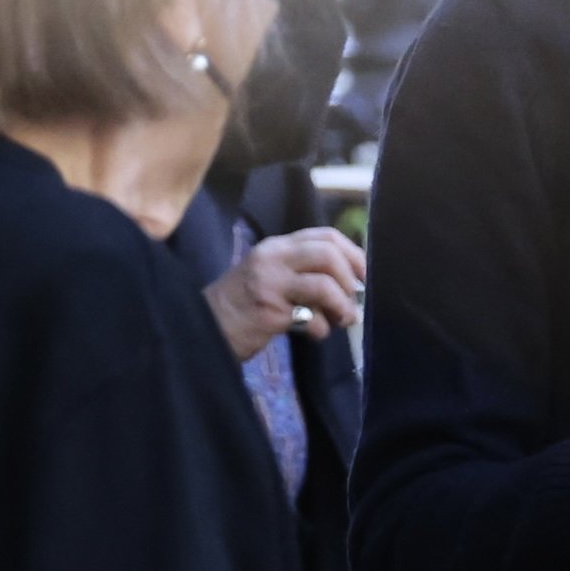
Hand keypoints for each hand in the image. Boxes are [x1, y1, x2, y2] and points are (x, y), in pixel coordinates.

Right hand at [205, 228, 363, 357]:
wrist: (205, 327)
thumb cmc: (243, 305)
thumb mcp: (271, 276)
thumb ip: (303, 272)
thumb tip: (351, 283)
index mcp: (277, 246)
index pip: (326, 236)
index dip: (354, 254)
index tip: (364, 276)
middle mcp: (273, 258)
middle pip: (328, 254)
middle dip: (350, 279)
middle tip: (353, 300)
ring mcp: (269, 283)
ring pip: (324, 284)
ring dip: (343, 306)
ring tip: (342, 320)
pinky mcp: (268, 312)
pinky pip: (311, 317)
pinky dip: (321, 328)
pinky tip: (314, 334)